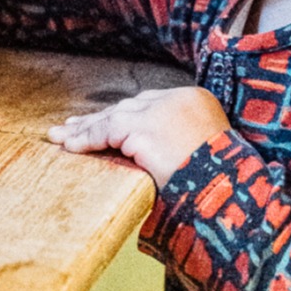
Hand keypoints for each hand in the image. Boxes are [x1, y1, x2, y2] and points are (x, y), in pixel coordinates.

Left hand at [47, 86, 228, 188]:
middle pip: (128, 107)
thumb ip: (176, 143)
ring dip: (85, 130)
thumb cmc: (219, 182)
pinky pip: (106, 132)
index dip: (122, 115)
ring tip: (61, 138)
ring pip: (113, 117)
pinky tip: (71, 147)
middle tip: (72, 127)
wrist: (229, 191)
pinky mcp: (144, 128)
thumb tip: (150, 155)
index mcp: (194, 100)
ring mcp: (160, 111)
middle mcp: (177, 99)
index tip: (101, 121)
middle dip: (98, 119)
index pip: (149, 104)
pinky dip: (87, 140)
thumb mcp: (201, 154)